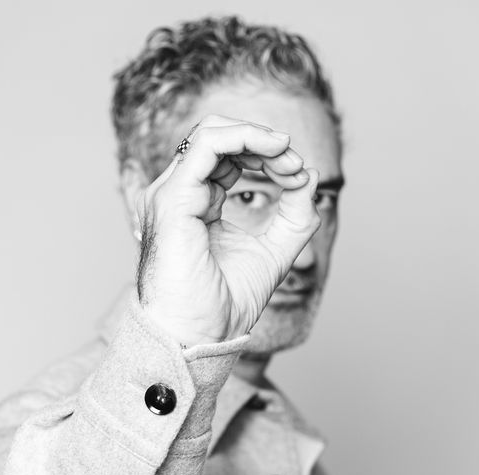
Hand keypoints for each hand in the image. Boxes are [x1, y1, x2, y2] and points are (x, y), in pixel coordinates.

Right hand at [135, 115, 320, 346]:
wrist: (198, 338)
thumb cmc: (222, 308)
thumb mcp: (275, 252)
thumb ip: (294, 216)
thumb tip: (308, 175)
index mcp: (195, 205)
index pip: (228, 158)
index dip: (267, 156)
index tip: (298, 177)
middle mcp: (178, 196)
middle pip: (219, 138)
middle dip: (264, 142)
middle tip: (294, 165)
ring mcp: (171, 195)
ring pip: (212, 132)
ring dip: (259, 138)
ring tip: (288, 157)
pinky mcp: (173, 199)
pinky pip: (208, 145)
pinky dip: (247, 138)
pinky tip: (274, 151)